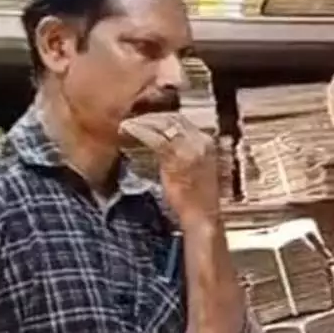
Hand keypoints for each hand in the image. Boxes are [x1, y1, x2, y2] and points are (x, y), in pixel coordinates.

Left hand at [120, 113, 217, 227]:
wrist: (202, 216)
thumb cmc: (197, 199)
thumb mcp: (196, 169)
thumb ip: (184, 153)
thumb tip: (164, 142)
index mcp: (207, 142)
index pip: (182, 120)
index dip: (162, 116)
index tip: (144, 117)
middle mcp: (201, 141)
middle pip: (173, 118)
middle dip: (151, 116)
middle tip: (132, 117)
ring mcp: (190, 148)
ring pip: (163, 125)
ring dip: (142, 121)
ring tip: (125, 124)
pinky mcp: (176, 157)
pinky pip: (155, 138)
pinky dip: (138, 131)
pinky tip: (126, 131)